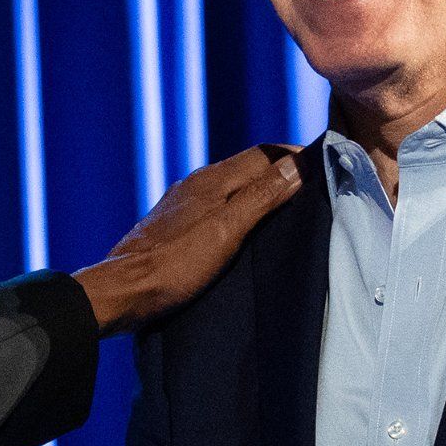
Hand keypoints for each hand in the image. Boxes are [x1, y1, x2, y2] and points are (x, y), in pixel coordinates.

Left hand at [77, 146, 304, 332]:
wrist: (121, 291)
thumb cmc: (174, 265)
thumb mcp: (226, 232)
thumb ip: (261, 197)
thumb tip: (298, 165)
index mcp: (211, 180)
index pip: (262, 154)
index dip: (293, 155)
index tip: (324, 162)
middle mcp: (196, 184)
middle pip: (247, 167)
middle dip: (280, 170)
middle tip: (313, 183)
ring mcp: (182, 204)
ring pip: (231, 185)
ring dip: (260, 188)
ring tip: (286, 204)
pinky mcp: (174, 224)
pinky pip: (216, 204)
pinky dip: (239, 205)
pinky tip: (244, 226)